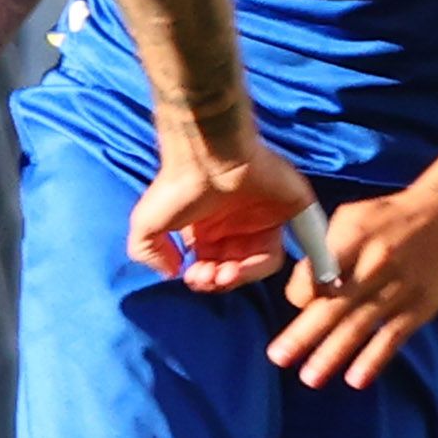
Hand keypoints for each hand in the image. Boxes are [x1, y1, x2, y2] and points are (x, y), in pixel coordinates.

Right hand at [126, 123, 321, 296]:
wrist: (209, 157)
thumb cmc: (177, 188)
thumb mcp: (145, 223)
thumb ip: (148, 252)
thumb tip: (172, 271)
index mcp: (206, 229)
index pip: (211, 264)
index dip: (202, 277)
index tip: (192, 275)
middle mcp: (235, 227)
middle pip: (235, 268)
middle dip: (219, 280)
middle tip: (208, 276)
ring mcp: (263, 220)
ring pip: (260, 263)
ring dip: (240, 276)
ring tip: (224, 273)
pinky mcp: (289, 213)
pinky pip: (291, 245)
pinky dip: (267, 264)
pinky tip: (246, 268)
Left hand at [268, 173, 437, 388]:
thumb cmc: (390, 216)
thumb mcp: (351, 217)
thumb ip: (325, 248)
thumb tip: (303, 282)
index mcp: (352, 240)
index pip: (315, 274)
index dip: (300, 293)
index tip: (297, 304)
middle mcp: (374, 266)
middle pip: (333, 306)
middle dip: (303, 335)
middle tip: (279, 358)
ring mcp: (399, 289)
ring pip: (359, 327)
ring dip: (332, 355)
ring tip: (310, 377)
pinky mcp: (421, 307)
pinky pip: (393, 337)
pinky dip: (374, 359)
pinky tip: (356, 379)